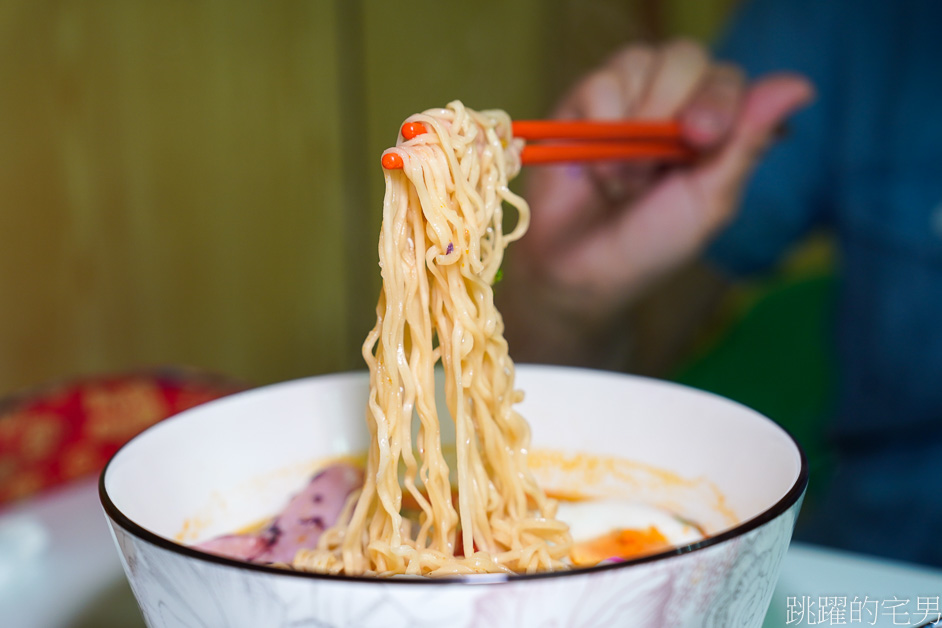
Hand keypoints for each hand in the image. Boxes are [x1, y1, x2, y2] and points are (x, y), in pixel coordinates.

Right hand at [501, 40, 813, 366]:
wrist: (579, 272)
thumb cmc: (649, 246)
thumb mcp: (708, 202)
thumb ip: (746, 142)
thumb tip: (801, 86)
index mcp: (709, 127)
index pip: (726, 79)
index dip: (719, 99)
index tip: (703, 139)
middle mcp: (668, 104)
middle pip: (685, 56)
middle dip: (673, 105)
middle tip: (660, 158)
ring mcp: (624, 100)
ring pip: (639, 62)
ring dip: (634, 126)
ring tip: (626, 176)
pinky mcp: (581, 104)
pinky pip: (599, 83)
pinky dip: (600, 125)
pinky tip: (595, 166)